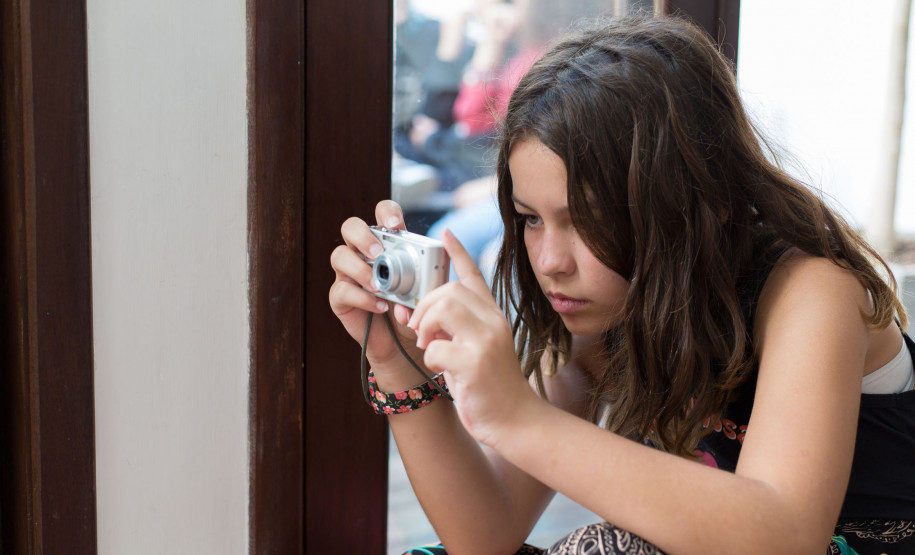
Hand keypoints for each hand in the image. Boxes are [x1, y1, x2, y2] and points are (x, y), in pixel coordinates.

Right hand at [329, 201, 427, 387]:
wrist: (404, 343)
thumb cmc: (416, 309)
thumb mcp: (428, 289)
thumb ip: (429, 278)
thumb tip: (428, 274)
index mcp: (387, 243)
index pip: (382, 214)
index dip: (386, 213)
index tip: (396, 225)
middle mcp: (364, 253)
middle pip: (350, 226)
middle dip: (362, 236)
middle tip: (378, 252)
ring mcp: (349, 273)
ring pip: (339, 256)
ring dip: (359, 268)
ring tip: (378, 284)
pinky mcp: (340, 297)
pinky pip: (342, 290)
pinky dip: (362, 298)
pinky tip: (379, 306)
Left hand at [409, 229, 537, 445]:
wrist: (515, 420)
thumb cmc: (491, 386)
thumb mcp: (478, 349)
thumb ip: (456, 329)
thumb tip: (421, 316)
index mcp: (493, 316)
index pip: (475, 276)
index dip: (458, 253)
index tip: (446, 234)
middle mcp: (493, 323)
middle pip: (450, 289)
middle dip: (425, 306)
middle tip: (420, 328)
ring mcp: (486, 341)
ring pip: (444, 307)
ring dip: (425, 326)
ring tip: (429, 344)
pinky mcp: (475, 363)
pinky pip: (436, 348)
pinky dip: (430, 358)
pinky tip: (441, 370)